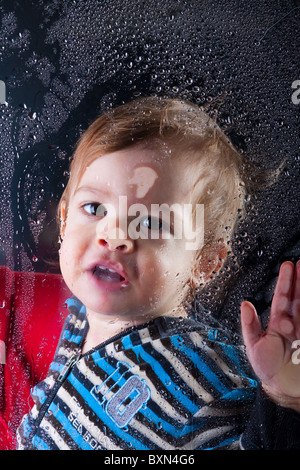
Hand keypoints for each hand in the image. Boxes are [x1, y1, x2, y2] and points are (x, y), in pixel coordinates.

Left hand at [241, 260, 299, 410]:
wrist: (285, 387)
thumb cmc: (269, 369)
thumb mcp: (254, 346)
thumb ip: (250, 324)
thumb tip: (245, 304)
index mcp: (277, 323)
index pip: (282, 297)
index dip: (285, 281)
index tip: (289, 267)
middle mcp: (292, 323)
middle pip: (297, 297)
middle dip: (299, 280)